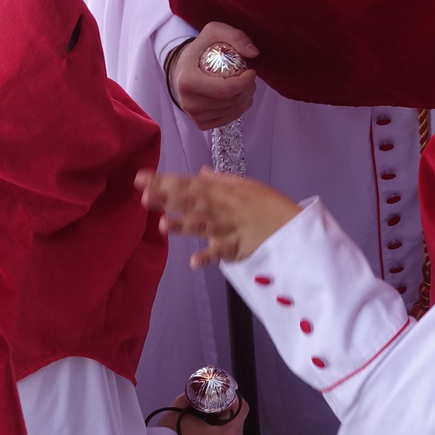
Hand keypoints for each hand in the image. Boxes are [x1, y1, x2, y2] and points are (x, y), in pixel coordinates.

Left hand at [136, 168, 300, 267]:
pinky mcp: (239, 248)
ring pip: (204, 225)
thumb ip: (221, 181)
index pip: (188, 184)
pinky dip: (210, 257)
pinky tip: (194, 262)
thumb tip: (199, 172)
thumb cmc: (269, 206)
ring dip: (185, 225)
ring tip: (164, 225)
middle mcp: (222, 208)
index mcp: (222, 192)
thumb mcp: (246, 187)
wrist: (295, 227)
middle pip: (191, 202)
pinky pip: (223, 253)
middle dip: (167, 198)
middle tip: (143, 195)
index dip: (164, 181)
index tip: (140, 178)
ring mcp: (230, 228)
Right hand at [151, 393, 247, 434]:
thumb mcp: (181, 408)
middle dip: (228, 412)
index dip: (233, 397)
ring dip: (225, 426)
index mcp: (226, 434)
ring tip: (208, 421)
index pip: (242, 408)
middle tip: (212, 406)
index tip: (221, 395)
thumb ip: (192, 396)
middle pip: (239, 422)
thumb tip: (196, 390)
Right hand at [169, 24, 258, 130]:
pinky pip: (229, 119)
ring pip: (233, 111)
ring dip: (246, 98)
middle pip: (231, 101)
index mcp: (187, 81)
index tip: (252, 71)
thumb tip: (254, 53)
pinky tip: (238, 96)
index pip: (225, 89)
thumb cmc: (200, 50)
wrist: (182, 69)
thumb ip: (236, 36)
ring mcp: (194, 115)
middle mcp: (188, 102)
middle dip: (248, 89)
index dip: (245, 82)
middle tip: (250, 78)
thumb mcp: (214, 32)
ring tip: (245, 85)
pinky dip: (240, 108)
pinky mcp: (200, 124)